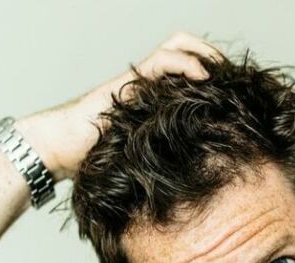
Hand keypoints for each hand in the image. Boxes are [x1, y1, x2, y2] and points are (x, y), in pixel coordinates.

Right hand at [15, 31, 223, 181]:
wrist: (61, 150)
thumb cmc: (95, 161)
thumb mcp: (140, 159)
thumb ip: (162, 159)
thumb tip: (194, 184)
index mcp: (152, 99)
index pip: (186, 71)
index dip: (210, 74)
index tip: (233, 91)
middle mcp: (147, 84)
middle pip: (185, 49)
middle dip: (212, 56)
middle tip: (232, 76)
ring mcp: (139, 81)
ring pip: (177, 46)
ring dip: (204, 53)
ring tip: (221, 71)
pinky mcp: (130, 84)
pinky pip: (163, 61)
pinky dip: (188, 64)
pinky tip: (203, 78)